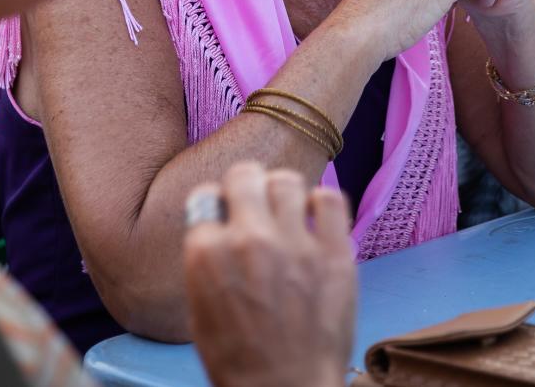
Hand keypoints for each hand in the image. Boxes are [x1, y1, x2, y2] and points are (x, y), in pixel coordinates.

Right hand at [184, 163, 355, 386]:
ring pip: (287, 180)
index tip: (225, 216)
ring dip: (282, 191)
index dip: (215, 206)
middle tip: (253, 201)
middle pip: (244, 174)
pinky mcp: (336, 254)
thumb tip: (217, 225)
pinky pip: (330, 199)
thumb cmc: (239, 360)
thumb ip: (206, 260)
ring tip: (286, 210)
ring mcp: (296, 244)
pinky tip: (316, 218)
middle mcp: (249, 239)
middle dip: (245, 185)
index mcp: (207, 253)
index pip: (205, 197)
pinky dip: (321, 202)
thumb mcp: (199, 309)